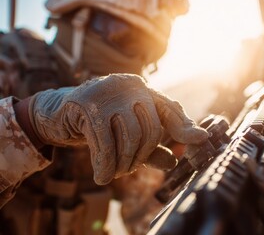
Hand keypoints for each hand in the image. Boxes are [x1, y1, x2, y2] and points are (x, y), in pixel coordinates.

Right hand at [29, 74, 207, 184]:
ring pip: (130, 136)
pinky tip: (101, 177)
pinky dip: (105, 164)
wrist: (61, 113)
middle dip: (141, 156)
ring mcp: (109, 92)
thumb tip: (174, 162)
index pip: (170, 109)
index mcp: (143, 90)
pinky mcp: (88, 104)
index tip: (202, 139)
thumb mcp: (128, 136)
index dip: (184, 126)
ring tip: (115, 172)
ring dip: (124, 163)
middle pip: (151, 128)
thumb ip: (152, 148)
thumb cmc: (101, 124)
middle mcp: (130, 86)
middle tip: (128, 170)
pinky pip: (105, 142)